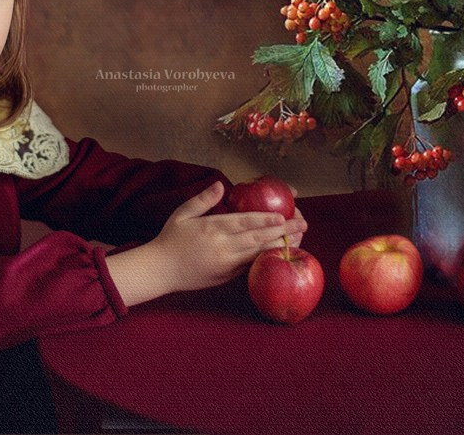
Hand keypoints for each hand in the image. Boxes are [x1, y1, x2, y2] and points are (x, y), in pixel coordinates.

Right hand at [106, 182, 305, 305]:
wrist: (160, 270)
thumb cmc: (170, 239)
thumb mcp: (182, 214)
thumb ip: (203, 200)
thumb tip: (221, 186)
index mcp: (212, 228)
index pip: (245, 222)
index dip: (266, 220)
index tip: (283, 216)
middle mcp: (222, 247)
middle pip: (258, 239)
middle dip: (283, 232)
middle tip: (302, 225)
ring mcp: (226, 264)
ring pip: (259, 254)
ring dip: (280, 246)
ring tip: (299, 239)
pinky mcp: (227, 277)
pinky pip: (252, 266)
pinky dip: (268, 259)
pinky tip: (281, 254)